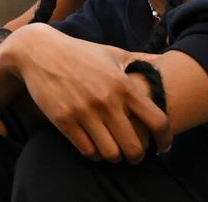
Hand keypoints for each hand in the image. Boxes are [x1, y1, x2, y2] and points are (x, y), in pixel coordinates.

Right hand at [2, 24, 168, 163]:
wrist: (41, 52)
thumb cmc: (81, 53)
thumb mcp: (113, 52)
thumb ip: (140, 60)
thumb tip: (164, 61)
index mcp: (123, 84)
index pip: (157, 120)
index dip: (165, 138)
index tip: (164, 146)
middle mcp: (107, 100)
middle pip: (134, 146)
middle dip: (138, 155)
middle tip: (135, 154)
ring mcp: (84, 112)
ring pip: (110, 153)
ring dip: (115, 156)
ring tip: (114, 151)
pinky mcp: (64, 120)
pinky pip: (87, 150)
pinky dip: (94, 153)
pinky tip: (95, 147)